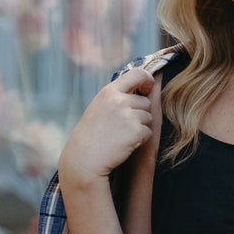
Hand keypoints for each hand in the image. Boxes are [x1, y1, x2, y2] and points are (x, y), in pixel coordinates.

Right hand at [59, 69, 158, 189]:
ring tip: (122, 136)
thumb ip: (116, 98)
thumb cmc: (90, 136)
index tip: (147, 88)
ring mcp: (128, 115)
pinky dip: (141, 139)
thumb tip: (140, 91)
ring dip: (140, 127)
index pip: (137, 74)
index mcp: (109, 92)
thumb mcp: (99, 107)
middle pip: (145, 102)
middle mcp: (119, 101)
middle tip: (123, 127)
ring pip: (148, 117)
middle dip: (140, 113)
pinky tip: (125, 144)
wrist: (85, 159)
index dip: (147, 80)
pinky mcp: (136, 131)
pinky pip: (148, 132)